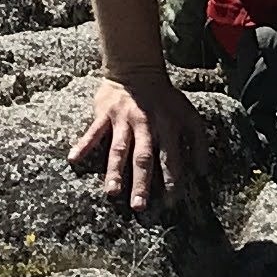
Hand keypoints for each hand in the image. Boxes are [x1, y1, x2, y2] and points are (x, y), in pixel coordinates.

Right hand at [68, 68, 202, 211]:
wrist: (137, 70)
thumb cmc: (165, 99)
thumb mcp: (189, 115)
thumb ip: (198, 142)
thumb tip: (204, 171)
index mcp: (166, 126)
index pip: (170, 157)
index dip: (171, 178)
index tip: (171, 201)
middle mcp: (145, 125)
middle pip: (143, 157)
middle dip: (141, 182)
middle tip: (139, 206)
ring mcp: (123, 120)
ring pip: (118, 149)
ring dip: (115, 171)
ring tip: (112, 192)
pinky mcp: (105, 114)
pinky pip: (93, 132)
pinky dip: (83, 144)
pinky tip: (73, 159)